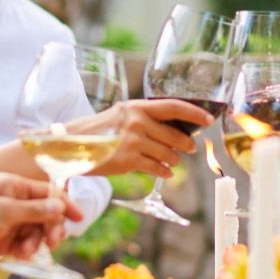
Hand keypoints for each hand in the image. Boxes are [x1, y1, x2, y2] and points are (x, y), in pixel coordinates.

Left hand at [0, 173, 82, 267]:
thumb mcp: (4, 211)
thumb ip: (34, 210)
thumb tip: (59, 206)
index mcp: (13, 187)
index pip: (47, 193)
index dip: (64, 204)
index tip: (78, 218)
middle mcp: (13, 202)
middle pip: (45, 214)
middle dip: (51, 228)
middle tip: (52, 243)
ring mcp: (9, 222)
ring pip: (36, 231)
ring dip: (36, 242)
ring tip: (25, 251)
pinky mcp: (3, 240)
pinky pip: (24, 244)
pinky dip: (26, 250)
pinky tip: (20, 256)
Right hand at [68, 99, 212, 177]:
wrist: (71, 145)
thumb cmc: (98, 131)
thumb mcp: (120, 116)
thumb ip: (144, 119)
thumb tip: (174, 129)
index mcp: (136, 107)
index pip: (173, 107)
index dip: (194, 113)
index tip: (209, 119)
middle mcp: (136, 122)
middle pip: (175, 135)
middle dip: (186, 145)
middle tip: (189, 149)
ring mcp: (132, 141)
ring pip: (168, 154)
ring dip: (172, 160)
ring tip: (169, 161)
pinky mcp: (128, 160)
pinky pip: (157, 168)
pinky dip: (164, 171)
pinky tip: (164, 171)